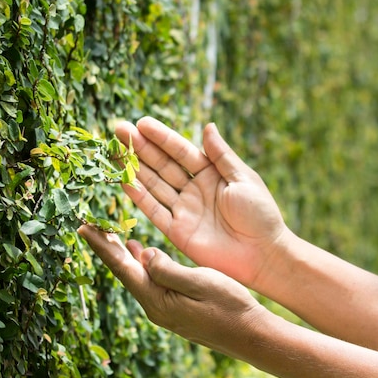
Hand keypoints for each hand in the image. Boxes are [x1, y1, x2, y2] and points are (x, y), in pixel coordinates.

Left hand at [77, 225, 264, 354]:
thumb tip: (143, 254)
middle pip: (124, 272)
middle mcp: (155, 307)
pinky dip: (140, 264)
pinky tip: (140, 254)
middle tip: (89, 225)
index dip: (102, 247)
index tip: (84, 227)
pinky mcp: (174, 308)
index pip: (122, 269)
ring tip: (109, 235)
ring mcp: (164, 309)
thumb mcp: (201, 282)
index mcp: (158, 300)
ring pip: (136, 276)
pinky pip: (149, 281)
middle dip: (107, 248)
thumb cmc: (230, 306)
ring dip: (122, 254)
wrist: (251, 335)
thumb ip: (168, 269)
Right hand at [115, 117, 288, 288]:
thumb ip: (221, 155)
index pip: (181, 151)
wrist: (263, 255)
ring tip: (115, 151)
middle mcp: (194, 189)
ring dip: (134, 168)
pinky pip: (154, 211)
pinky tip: (124, 181)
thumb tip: (208, 126)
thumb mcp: (243, 178)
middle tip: (119, 129)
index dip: (161, 137)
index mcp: (211, 174)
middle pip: (162, 165)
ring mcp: (184, 210)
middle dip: (140, 148)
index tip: (141, 123)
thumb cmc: (260, 214)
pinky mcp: (177, 232)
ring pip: (154, 185)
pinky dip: (139, 197)